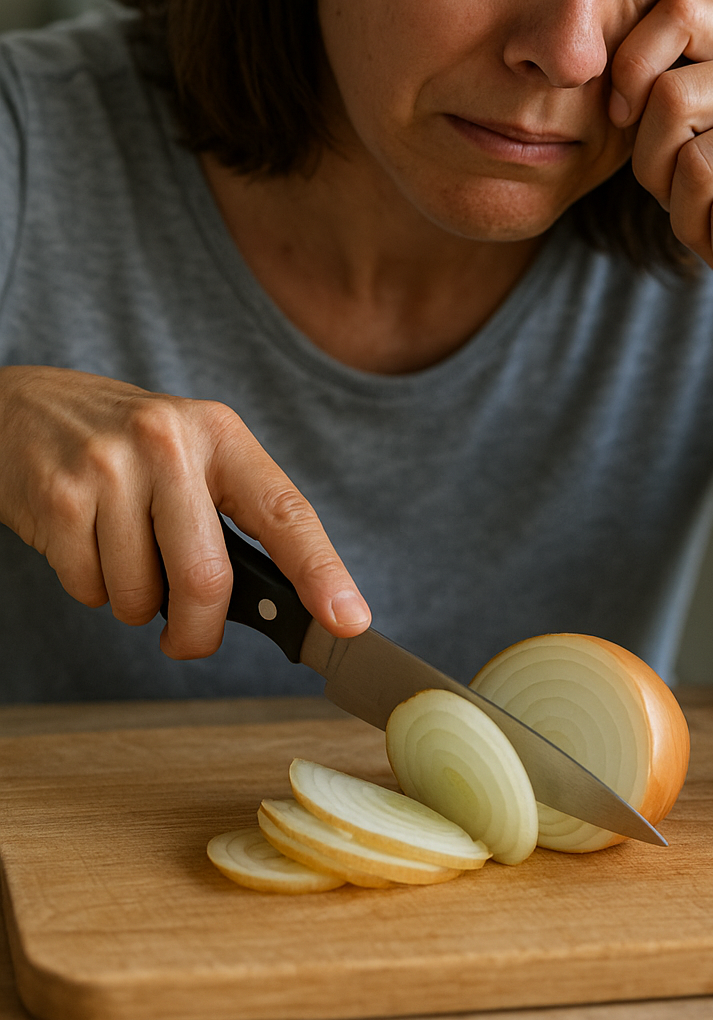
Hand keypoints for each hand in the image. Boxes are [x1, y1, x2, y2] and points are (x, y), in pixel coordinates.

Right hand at [0, 367, 370, 658]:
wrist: (30, 408)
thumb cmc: (131, 448)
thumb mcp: (194, 455)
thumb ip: (235, 516)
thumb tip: (288, 605)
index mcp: (221, 434)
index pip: (284, 512)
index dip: (322, 572)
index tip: (349, 620)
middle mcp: (169, 442)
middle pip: (206, 579)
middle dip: (198, 631)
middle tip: (188, 638)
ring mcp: (110, 467)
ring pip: (141, 597)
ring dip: (136, 606)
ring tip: (125, 556)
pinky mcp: (60, 497)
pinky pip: (89, 591)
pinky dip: (93, 590)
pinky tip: (88, 544)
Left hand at [609, 0, 712, 347]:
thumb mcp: (696, 154)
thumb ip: (664, 110)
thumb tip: (615, 91)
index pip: (680, 11)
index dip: (631, 65)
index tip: (624, 118)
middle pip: (672, 95)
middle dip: (656, 168)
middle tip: (693, 203)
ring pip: (696, 164)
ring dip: (694, 219)